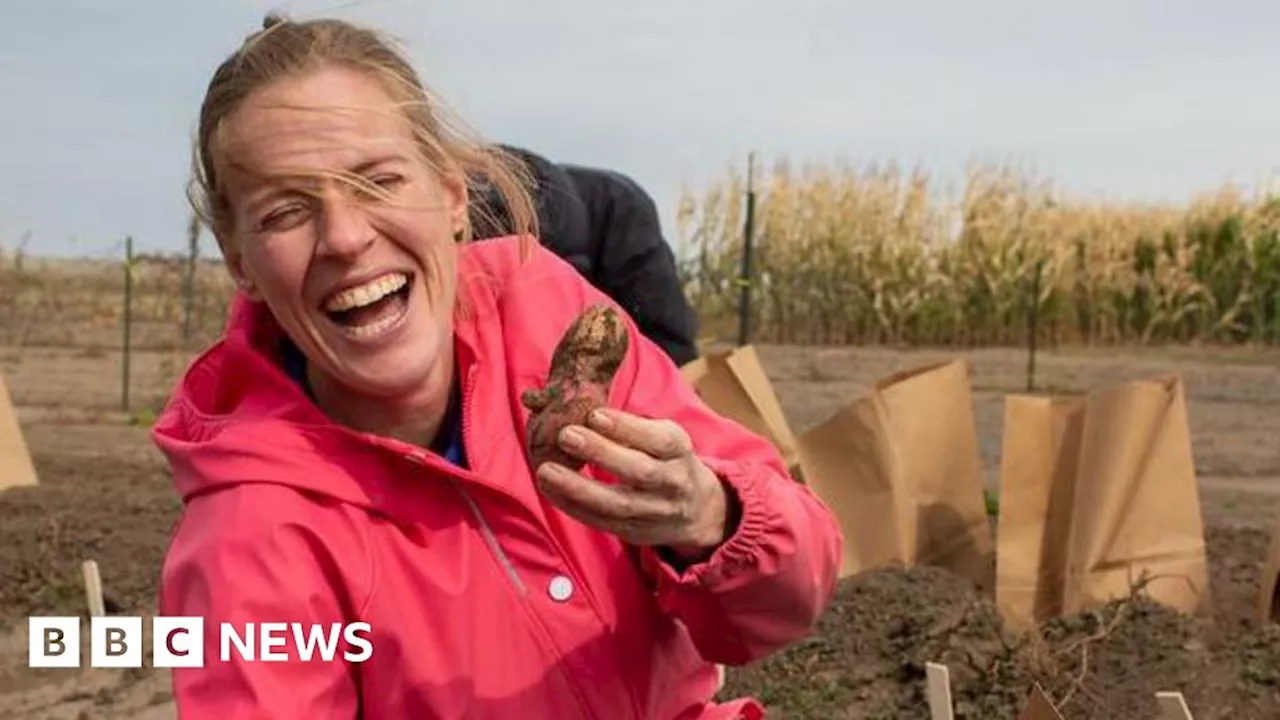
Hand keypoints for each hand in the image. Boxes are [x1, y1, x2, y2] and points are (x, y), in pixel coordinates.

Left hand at [533, 407, 732, 561]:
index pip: (658, 440)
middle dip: (600, 452)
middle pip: (638, 471)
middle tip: (565, 435)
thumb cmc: (668, 461)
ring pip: (618, 504)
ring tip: (546, 470)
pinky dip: (574, 506)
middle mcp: (672, 483)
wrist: (697, 510)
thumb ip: (631, 426)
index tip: (594, 414)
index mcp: (679, 452)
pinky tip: (552, 490)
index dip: (626, 428)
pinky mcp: (636, 532)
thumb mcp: (664, 436)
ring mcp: (655, 512)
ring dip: (578, 488)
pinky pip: (602, 522)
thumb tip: (581, 409)